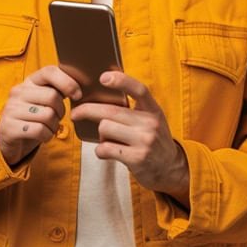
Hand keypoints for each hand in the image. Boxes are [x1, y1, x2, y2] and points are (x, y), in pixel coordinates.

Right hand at [0, 66, 81, 165]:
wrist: (7, 138)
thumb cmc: (32, 116)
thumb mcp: (42, 99)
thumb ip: (57, 90)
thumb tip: (80, 88)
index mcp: (29, 81)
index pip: (50, 72)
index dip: (68, 82)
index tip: (77, 95)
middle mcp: (18, 92)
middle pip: (52, 97)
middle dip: (60, 111)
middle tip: (56, 117)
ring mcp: (12, 109)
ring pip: (48, 116)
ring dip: (54, 126)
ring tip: (48, 127)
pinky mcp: (9, 127)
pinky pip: (40, 130)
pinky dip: (47, 136)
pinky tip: (42, 135)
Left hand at [70, 71, 189, 205]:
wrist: (171, 168)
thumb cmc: (153, 140)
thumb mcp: (151, 119)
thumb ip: (134, 109)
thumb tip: (100, 98)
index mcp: (153, 109)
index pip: (139, 89)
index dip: (121, 81)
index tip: (103, 77)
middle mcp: (150, 123)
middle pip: (111, 111)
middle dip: (87, 110)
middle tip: (75, 113)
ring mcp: (145, 141)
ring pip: (105, 128)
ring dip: (100, 135)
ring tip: (106, 139)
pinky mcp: (137, 158)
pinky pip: (105, 148)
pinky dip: (100, 151)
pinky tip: (105, 152)